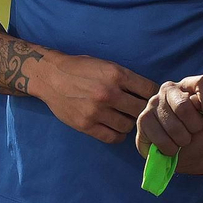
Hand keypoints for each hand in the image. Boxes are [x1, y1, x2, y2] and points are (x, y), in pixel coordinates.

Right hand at [31, 52, 157, 143]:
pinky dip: (117, 134)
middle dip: (143, 111)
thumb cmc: (79, 68)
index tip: (151, 99)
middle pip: (141, 111)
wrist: (49, 76)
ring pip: (128, 126)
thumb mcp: (105, 64)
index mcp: (116, 74)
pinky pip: (113, 137)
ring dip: (128, 123)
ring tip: (121, 116)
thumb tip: (150, 94)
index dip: (153, 95)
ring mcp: (96, 111)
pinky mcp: (86, 125)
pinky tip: (113, 126)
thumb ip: (126, 78)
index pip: (149, 90)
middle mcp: (108, 93)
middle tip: (137, 110)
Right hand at [135, 74, 202, 173]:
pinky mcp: (143, 119)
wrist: (184, 154)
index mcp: (189, 85)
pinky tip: (170, 144)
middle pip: (184, 107)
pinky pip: (161, 138)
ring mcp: (153, 102)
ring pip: (173, 126)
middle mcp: (169, 89)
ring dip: (183, 141)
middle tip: (193, 131)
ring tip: (181, 140)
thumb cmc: (201, 134)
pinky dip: (170, 148)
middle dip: (194, 127)